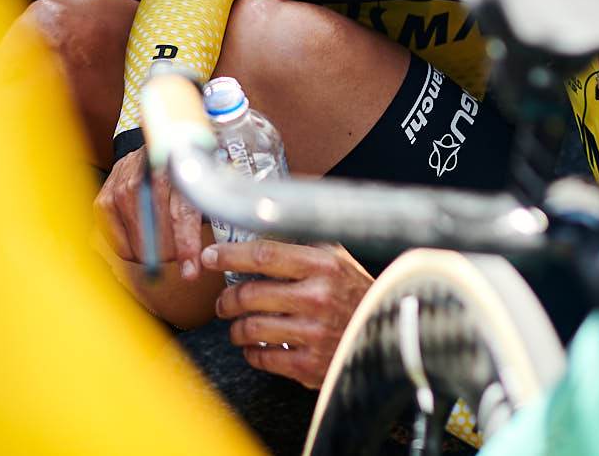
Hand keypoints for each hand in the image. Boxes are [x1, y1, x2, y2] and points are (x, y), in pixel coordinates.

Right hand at [94, 147, 211, 279]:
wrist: (155, 148)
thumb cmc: (183, 172)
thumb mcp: (202, 184)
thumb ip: (206, 211)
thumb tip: (206, 255)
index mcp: (176, 168)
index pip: (180, 214)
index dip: (186, 246)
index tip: (191, 271)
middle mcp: (144, 176)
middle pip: (159, 239)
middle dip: (173, 253)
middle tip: (180, 247)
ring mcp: (121, 188)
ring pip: (139, 247)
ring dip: (155, 253)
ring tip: (163, 240)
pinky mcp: (104, 202)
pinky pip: (122, 248)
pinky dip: (135, 250)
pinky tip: (142, 237)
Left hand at [204, 239, 374, 388]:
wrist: (388, 336)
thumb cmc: (358, 295)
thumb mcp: (338, 260)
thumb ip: (302, 248)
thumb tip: (258, 233)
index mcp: (323, 266)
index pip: (264, 255)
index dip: (230, 256)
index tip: (211, 257)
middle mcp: (318, 298)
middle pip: (250, 294)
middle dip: (227, 299)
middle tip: (222, 302)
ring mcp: (314, 334)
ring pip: (251, 328)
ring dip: (235, 328)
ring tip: (236, 326)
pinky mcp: (311, 366)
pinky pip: (263, 358)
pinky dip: (251, 352)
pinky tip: (254, 347)